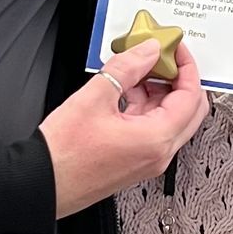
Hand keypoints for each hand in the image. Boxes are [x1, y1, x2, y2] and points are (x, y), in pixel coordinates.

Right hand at [40, 37, 208, 217]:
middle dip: (180, 80)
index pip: (191, 96)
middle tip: (163, 58)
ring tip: (138, 72)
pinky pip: (153, 131)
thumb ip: (127, 68)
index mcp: (156, 139)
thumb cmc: (63, 154)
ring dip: (161, 93)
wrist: (42, 183)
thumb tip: (146, 51)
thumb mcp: (94, 97)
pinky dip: (147, 108)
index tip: (175, 49)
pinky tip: (126, 93)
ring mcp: (148, 161)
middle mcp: (158, 154)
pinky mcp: (135, 163)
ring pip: (171, 120)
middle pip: (190, 110)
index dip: (187, 66)